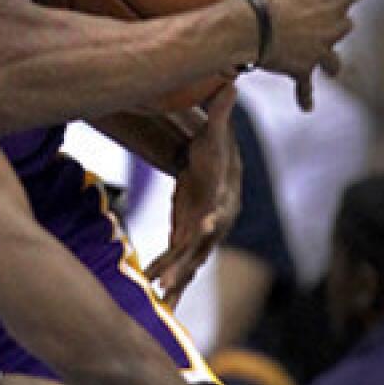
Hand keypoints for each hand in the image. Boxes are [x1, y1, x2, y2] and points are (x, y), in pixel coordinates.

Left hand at [145, 84, 239, 305]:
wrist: (221, 173)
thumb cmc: (217, 152)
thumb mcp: (216, 133)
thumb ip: (220, 112)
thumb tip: (230, 83)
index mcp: (220, 200)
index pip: (217, 213)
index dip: (212, 221)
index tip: (205, 229)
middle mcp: (212, 225)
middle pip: (200, 249)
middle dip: (186, 266)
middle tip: (171, 283)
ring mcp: (199, 236)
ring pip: (187, 264)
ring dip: (175, 281)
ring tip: (160, 301)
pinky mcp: (186, 238)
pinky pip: (175, 261)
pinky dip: (166, 275)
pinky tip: (153, 292)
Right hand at [246, 0, 369, 110]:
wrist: (247, 29)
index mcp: (333, 0)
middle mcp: (334, 29)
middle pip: (344, 26)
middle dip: (340, 22)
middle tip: (336, 19)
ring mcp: (319, 53)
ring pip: (333, 60)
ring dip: (332, 61)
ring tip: (332, 67)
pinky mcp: (302, 70)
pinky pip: (308, 86)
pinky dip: (307, 95)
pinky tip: (308, 106)